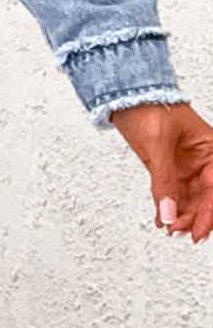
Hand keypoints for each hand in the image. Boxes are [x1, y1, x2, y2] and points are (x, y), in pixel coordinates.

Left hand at [110, 102, 212, 241]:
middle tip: (176, 230)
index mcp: (211, 149)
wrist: (124, 95)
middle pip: (204, 198)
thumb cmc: (149, 106)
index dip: (209, 213)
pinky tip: (161, 219)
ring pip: (188, 199)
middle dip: (193, 217)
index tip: (198, 231)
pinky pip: (171, 194)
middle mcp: (201, 160)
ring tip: (168, 227)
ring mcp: (184, 166)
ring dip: (179, 215)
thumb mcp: (158, 144)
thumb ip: (163, 180)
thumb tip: (167, 212)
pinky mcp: (167, 169)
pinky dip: (166, 207)